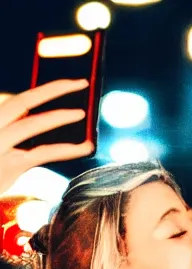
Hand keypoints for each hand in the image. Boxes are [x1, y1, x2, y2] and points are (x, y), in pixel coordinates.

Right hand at [0, 79, 94, 194]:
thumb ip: (12, 132)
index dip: (44, 90)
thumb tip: (32, 124)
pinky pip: (44, 153)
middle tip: (81, 82)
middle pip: (24, 100)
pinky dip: (68, 149)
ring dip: (62, 116)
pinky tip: (85, 148)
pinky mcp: (10, 165)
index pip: (17, 99)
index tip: (65, 84)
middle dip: (56, 88)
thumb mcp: (2, 145)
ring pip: (35, 123)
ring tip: (82, 113)